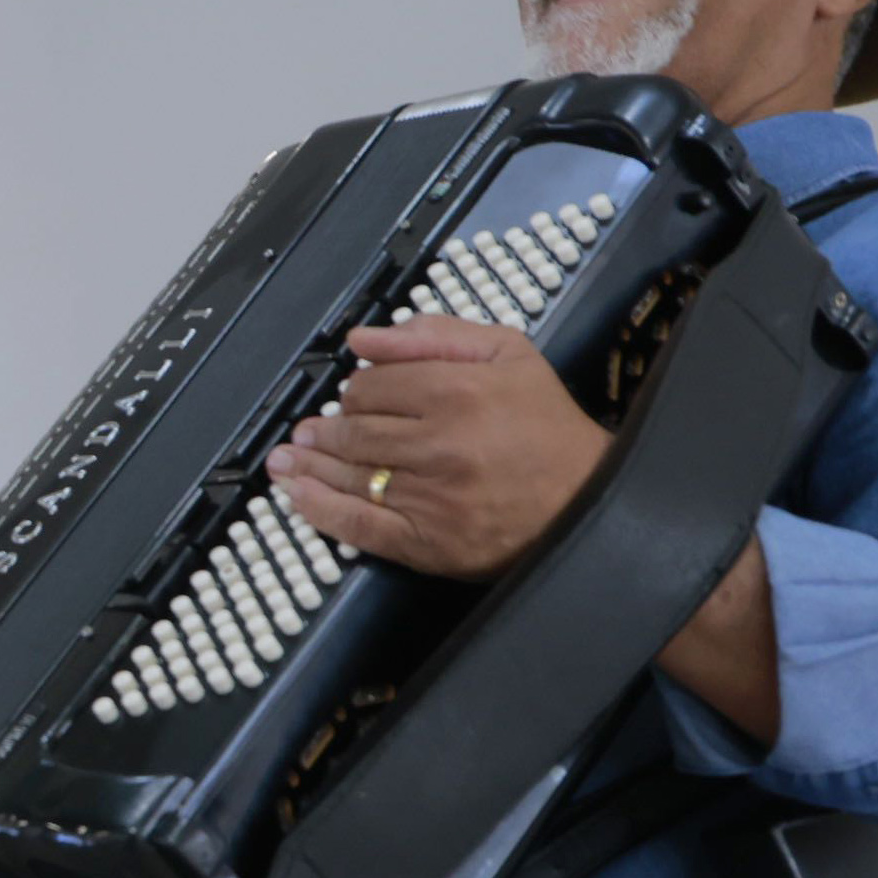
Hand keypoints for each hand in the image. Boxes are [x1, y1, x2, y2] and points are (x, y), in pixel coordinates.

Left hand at [266, 316, 609, 579]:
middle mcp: (440, 444)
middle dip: (325, 430)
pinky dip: (319, 510)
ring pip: (348, 475)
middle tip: (308, 431)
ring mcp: (431, 498)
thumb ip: (436, 334)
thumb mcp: (508, 355)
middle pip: (353, 431)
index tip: (353, 398)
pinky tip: (297, 497)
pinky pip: (357, 525)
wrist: (589, 499)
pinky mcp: (428, 542)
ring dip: (308, 466)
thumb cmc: (546, 425)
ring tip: (288, 459)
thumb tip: (364, 337)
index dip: (355, 391)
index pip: (372, 386)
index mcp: (458, 392)